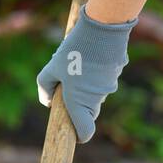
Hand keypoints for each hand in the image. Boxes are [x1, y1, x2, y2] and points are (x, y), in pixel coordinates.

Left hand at [37, 6, 136, 142]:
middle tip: (65, 84)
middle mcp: (97, 99)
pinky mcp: (117, 71)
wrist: (103, 27)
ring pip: (96, 93)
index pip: (85, 132)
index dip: (79, 134)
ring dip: (86, 85)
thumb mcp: (53, 66)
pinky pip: (104, 77)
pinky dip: (97, 72)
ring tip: (77, 62)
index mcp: (80, 103)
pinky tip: (91, 54)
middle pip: (88, 111)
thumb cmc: (74, 51)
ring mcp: (110, 86)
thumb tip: (46, 101)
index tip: (73, 130)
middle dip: (78, 104)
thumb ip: (45, 85)